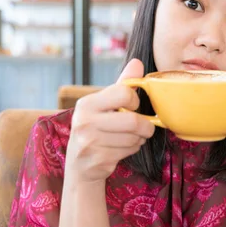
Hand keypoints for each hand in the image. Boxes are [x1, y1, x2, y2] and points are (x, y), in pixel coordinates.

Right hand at [66, 59, 154, 183]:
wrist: (79, 164)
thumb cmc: (96, 128)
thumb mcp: (105, 104)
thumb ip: (122, 84)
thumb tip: (137, 62)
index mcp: (86, 104)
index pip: (124, 93)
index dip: (135, 101)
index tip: (134, 107)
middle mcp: (84, 121)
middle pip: (133, 120)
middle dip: (146, 126)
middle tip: (146, 128)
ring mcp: (89, 142)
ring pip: (133, 138)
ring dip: (139, 139)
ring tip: (132, 138)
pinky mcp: (97, 160)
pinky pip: (129, 151)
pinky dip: (133, 149)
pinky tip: (123, 148)